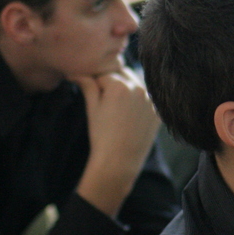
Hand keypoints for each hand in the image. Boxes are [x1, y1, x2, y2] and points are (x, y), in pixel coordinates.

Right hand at [73, 68, 159, 214]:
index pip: (104, 74)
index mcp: (119, 84)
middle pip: (122, 74)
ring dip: (127, 89)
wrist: (120, 161)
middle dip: (113, 81)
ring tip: (118, 107)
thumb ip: (88, 86)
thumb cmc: (101, 135)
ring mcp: (150, 100)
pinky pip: (147, 98)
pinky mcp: (158, 111)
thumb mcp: (92, 108)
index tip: (92, 91)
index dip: (96, 82)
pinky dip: (139, 101)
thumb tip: (75, 73)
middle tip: (105, 99)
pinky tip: (130, 114)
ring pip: (136, 84)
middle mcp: (138, 88)